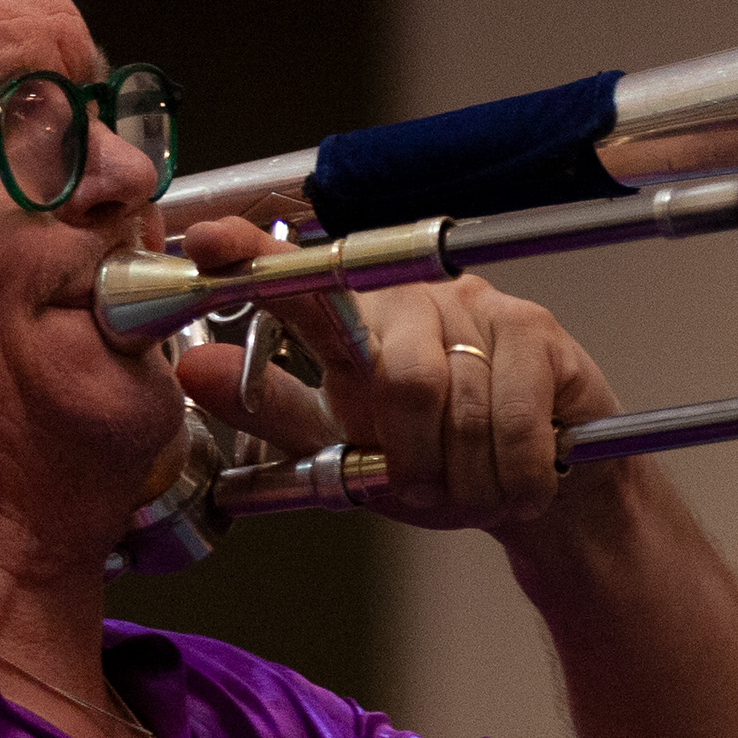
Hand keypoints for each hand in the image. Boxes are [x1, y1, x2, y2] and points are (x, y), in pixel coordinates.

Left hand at [167, 218, 621, 533]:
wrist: (544, 495)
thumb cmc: (441, 469)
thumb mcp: (344, 453)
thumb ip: (273, 413)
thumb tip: (193, 370)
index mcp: (357, 324)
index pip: (301, 281)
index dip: (256, 259)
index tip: (208, 243)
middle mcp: (415, 300)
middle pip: (404, 378)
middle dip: (418, 458)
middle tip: (428, 488)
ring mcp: (482, 308)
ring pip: (463, 408)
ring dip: (468, 477)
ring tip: (475, 488)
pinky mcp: (539, 332)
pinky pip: (516, 417)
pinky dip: (513, 473)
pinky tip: (517, 483)